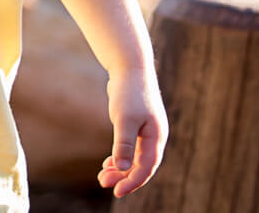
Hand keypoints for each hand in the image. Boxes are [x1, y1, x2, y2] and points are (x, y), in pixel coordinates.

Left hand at [98, 67, 167, 198]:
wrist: (130, 66)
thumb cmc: (129, 91)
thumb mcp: (124, 119)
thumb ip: (124, 144)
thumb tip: (122, 168)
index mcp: (156, 137)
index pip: (146, 168)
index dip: (132, 182)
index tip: (116, 191)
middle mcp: (154, 137)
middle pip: (140, 166)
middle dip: (123, 177)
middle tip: (103, 183)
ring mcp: (145, 131)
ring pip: (134, 158)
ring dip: (120, 168)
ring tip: (102, 176)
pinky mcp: (136, 125)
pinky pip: (130, 148)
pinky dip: (120, 157)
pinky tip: (108, 163)